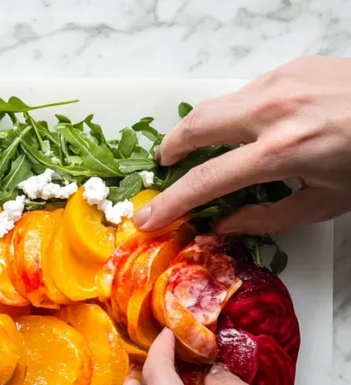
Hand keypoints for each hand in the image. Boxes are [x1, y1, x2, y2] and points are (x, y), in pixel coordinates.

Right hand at [134, 56, 350, 234]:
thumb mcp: (325, 202)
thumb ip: (268, 218)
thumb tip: (224, 226)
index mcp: (281, 152)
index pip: (206, 180)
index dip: (171, 203)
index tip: (148, 217)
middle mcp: (273, 112)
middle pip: (195, 127)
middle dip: (171, 149)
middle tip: (165, 167)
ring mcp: (280, 83)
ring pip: (216, 105)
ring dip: (198, 128)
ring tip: (197, 149)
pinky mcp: (290, 69)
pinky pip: (246, 92)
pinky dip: (234, 113)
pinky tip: (245, 129)